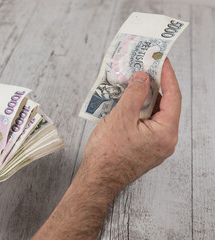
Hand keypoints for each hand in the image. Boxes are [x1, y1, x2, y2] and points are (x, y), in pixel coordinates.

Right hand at [33, 58, 181, 239]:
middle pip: (165, 105)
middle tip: (144, 67)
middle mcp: (165, 140)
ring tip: (132, 82)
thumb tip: (143, 78)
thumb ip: (134, 94)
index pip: (173, 97)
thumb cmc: (107, 154)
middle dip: (154, 85)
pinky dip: (138, 110)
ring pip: (153, 114)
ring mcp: (155, 145)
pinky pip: (145, 123)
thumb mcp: (120, 118)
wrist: (97, 180)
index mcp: (165, 133)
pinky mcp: (144, 148)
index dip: (167, 76)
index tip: (160, 60)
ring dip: (144, 98)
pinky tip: (126, 101)